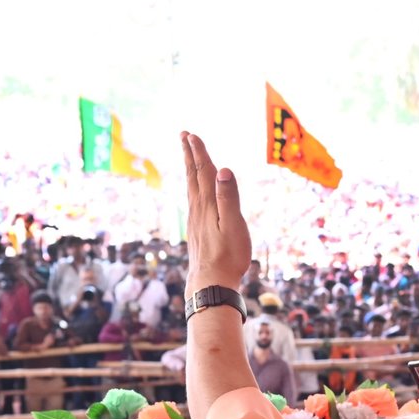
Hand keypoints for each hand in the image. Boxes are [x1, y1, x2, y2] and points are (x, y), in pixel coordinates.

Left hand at [180, 132, 251, 294]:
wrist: (211, 283)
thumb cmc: (228, 256)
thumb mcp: (233, 225)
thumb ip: (229, 197)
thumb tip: (224, 169)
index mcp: (208, 204)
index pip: (203, 172)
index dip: (199, 152)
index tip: (192, 135)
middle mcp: (199, 209)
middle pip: (193, 176)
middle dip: (190, 155)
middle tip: (184, 136)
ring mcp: (196, 219)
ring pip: (191, 188)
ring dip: (190, 169)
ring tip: (189, 157)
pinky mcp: (198, 229)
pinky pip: (194, 200)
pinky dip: (193, 187)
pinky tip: (195, 192)